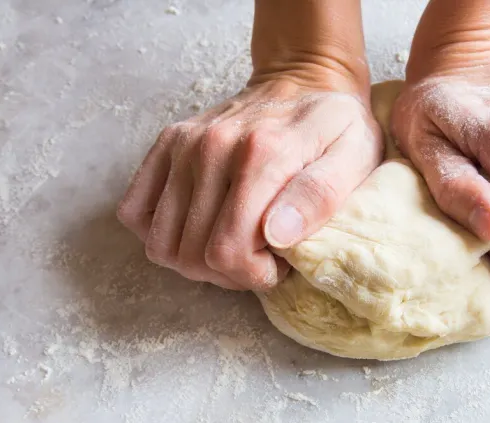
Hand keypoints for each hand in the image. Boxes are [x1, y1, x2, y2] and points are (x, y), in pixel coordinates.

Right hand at [117, 77, 381, 290]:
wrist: (304, 80)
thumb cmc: (337, 128)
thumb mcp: (355, 157)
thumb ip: (321, 195)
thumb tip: (276, 234)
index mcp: (262, 155)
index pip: (228, 251)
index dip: (254, 275)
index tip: (280, 262)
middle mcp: (212, 147)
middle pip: (192, 255)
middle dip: (230, 273)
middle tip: (260, 256)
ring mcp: (183, 145)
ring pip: (162, 243)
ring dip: (196, 260)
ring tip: (234, 242)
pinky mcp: (166, 145)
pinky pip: (135, 212)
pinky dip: (163, 232)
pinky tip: (201, 227)